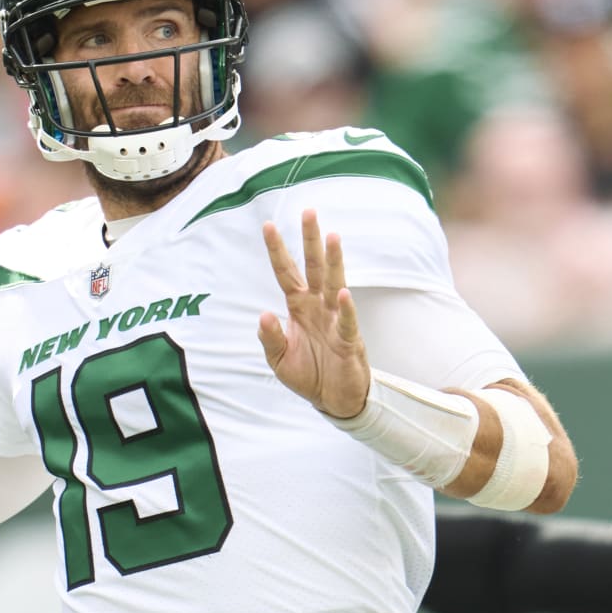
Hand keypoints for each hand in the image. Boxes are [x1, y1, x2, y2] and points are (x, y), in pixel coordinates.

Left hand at [258, 209, 370, 418]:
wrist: (333, 400)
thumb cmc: (308, 375)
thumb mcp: (278, 359)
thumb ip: (270, 337)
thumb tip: (263, 314)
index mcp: (299, 307)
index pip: (286, 273)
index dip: (277, 251)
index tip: (267, 225)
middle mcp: (318, 307)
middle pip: (314, 267)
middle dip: (311, 241)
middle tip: (309, 212)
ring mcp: (335, 320)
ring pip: (334, 284)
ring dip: (334, 262)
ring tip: (333, 237)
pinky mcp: (349, 340)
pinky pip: (346, 322)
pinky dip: (345, 309)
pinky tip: (343, 294)